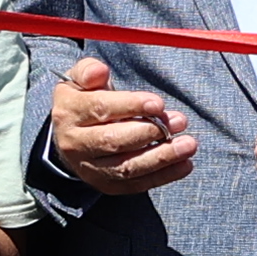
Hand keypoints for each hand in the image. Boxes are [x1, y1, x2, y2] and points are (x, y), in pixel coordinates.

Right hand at [48, 57, 195, 194]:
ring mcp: (90, 169)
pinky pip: (136, 184)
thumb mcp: (80, 79)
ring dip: (162, 157)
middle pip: (113, 141)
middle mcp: (74, 144)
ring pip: (127, 167)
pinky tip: (185, 164)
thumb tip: (100, 72)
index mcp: (68, 113)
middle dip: (150, 132)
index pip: (101, 109)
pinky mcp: (106, 185)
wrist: (71, 135)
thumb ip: (89, 70)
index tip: (158, 104)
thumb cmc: (85, 99)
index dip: (132, 106)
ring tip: (188, 144)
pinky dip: (164, 176)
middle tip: (180, 121)